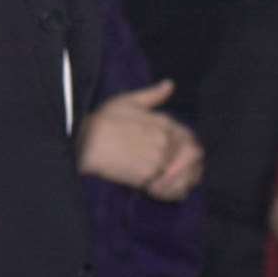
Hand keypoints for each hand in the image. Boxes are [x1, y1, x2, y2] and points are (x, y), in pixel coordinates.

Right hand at [77, 78, 203, 199]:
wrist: (87, 143)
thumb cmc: (104, 120)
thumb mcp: (127, 101)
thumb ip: (152, 95)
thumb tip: (170, 84)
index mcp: (163, 122)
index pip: (188, 135)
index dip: (187, 144)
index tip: (180, 150)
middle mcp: (165, 141)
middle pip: (190, 156)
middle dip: (188, 162)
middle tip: (174, 168)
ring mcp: (159, 160)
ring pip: (184, 174)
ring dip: (183, 178)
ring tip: (170, 179)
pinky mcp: (149, 178)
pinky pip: (171, 189)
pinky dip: (172, 191)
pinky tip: (162, 188)